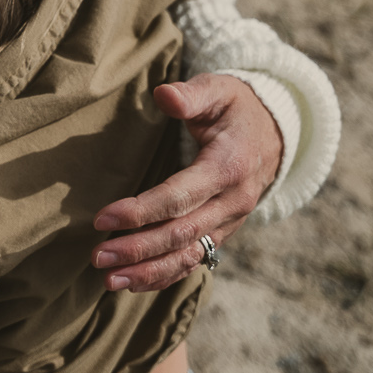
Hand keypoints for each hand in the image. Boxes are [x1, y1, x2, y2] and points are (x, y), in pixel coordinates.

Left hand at [90, 74, 283, 293]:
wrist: (274, 133)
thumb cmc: (235, 108)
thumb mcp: (219, 90)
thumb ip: (191, 95)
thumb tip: (164, 95)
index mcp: (228, 167)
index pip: (180, 197)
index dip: (141, 211)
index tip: (102, 219)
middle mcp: (233, 202)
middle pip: (181, 234)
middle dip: (138, 249)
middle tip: (97, 256)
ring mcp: (230, 222)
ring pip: (188, 256)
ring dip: (148, 272)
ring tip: (109, 281)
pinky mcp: (222, 232)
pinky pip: (195, 260)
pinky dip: (165, 276)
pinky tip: (133, 283)